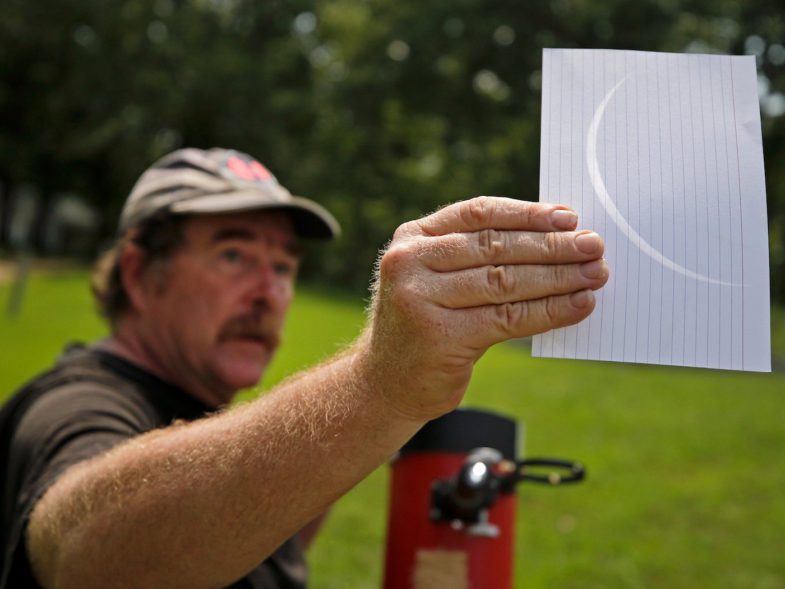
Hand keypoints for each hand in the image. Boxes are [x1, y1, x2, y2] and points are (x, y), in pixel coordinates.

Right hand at [361, 196, 607, 420]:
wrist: (386, 382)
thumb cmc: (425, 324)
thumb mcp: (436, 278)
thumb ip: (477, 256)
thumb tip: (555, 238)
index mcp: (412, 238)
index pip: (478, 213)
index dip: (527, 214)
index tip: (569, 218)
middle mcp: (410, 262)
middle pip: (495, 246)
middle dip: (551, 246)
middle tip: (594, 246)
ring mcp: (421, 299)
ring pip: (505, 281)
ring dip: (558, 277)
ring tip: (594, 274)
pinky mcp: (440, 336)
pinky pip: (508, 318)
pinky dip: (550, 311)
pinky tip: (578, 305)